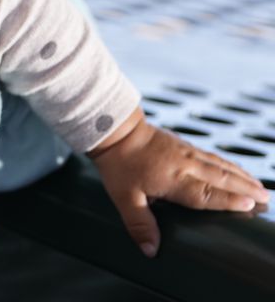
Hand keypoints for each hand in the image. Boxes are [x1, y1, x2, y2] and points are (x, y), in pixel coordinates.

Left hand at [90, 107, 269, 256]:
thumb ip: (140, 223)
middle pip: (221, 177)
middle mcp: (185, 164)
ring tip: (259, 186)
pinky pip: (212, 156)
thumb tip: (151, 250)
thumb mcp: (124, 197)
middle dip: (245, 188)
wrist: (116, 128)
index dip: (228, 200)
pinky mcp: (183, 145)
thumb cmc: (119, 162)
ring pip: (220, 164)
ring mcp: (186, 152)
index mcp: (173, 178)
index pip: (206, 193)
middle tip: (266, 197)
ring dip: (241, 175)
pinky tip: (234, 169)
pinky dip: (228, 164)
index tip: (249, 204)